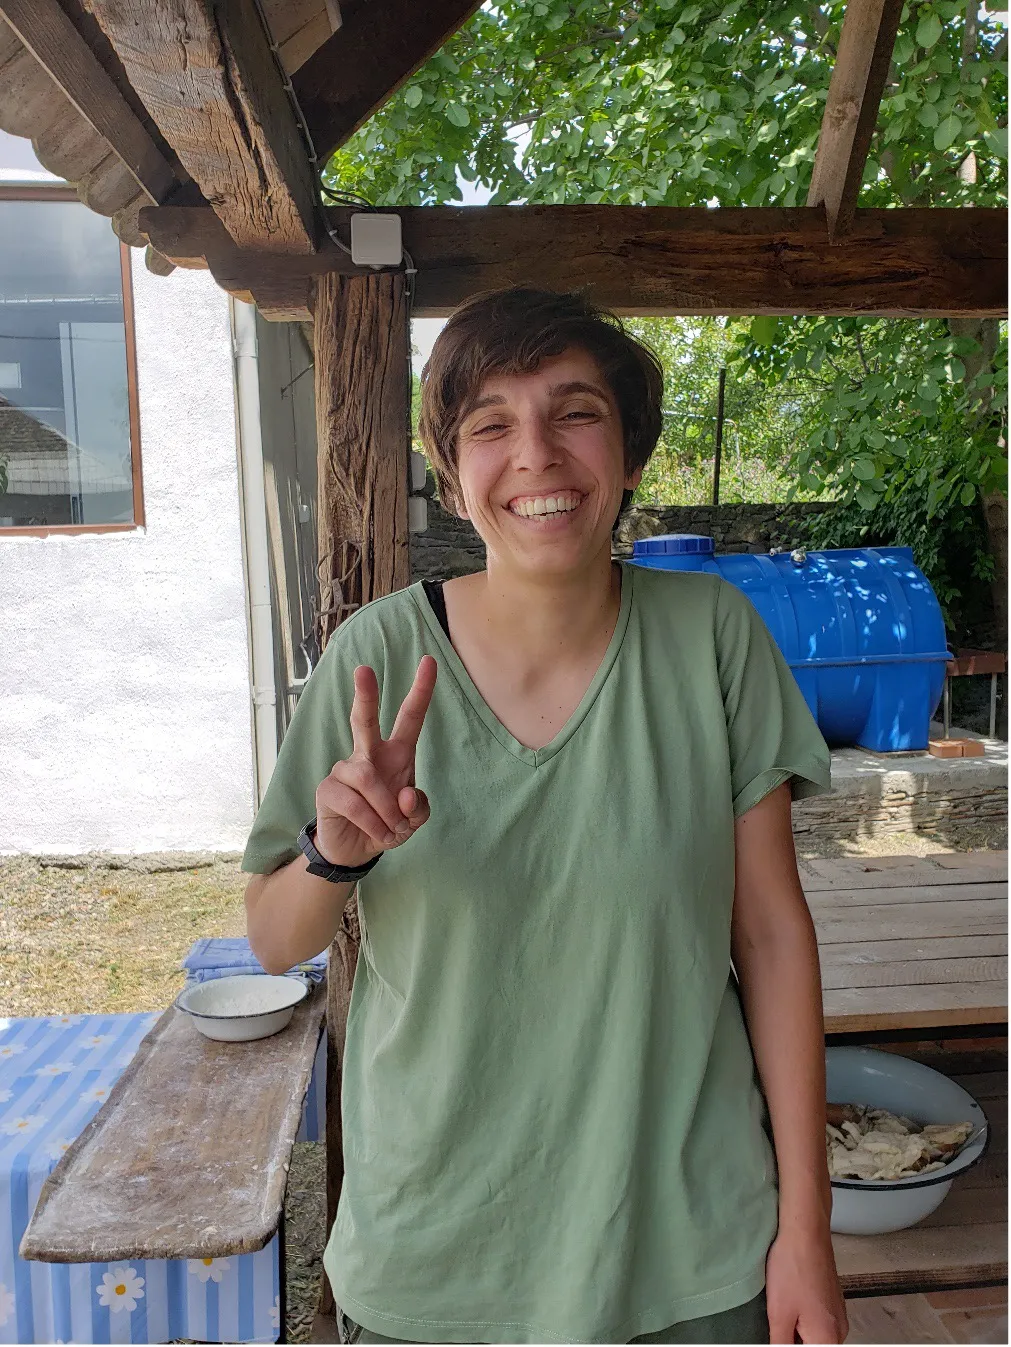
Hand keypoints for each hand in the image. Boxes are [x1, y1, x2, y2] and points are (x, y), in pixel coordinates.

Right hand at [314, 656, 437, 869]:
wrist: (356, 850)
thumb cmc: (387, 824)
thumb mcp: (413, 820)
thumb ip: (418, 807)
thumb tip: (405, 793)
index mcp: (396, 754)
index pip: (410, 717)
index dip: (421, 690)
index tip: (428, 661)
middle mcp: (368, 755)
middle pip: (365, 720)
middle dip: (365, 695)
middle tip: (363, 669)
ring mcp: (344, 770)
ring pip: (367, 778)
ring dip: (386, 810)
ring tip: (393, 829)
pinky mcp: (328, 790)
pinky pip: (354, 802)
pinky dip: (372, 821)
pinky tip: (378, 833)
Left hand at [765, 1228, 847, 1343]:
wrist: (805, 1230)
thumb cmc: (793, 1266)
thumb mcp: (779, 1315)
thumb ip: (781, 1345)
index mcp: (828, 1339)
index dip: (788, 1342)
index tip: (780, 1329)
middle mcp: (840, 1330)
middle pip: (812, 1344)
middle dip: (792, 1338)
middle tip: (778, 1318)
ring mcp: (838, 1313)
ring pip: (813, 1334)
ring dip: (796, 1327)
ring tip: (783, 1305)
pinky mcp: (831, 1299)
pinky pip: (816, 1319)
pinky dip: (801, 1315)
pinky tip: (789, 1297)